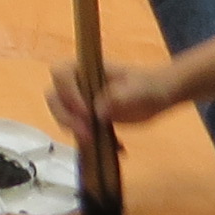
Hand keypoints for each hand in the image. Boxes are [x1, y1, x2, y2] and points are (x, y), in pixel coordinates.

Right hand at [47, 56, 182, 137]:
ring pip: (62, 115)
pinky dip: (90, 141)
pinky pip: (78, 129)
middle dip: (66, 117)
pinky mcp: (88, 118)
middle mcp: (77, 83)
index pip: (61, 74)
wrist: (160, 95)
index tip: (87, 112)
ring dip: (74, 131)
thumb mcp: (140, 89)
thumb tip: (98, 110)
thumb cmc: (150, 85)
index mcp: (86, 68)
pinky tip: (115, 147)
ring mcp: (81, 100)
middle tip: (87, 134)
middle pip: (54, 97)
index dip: (68, 93)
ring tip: (98, 142)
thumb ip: (120, 96)